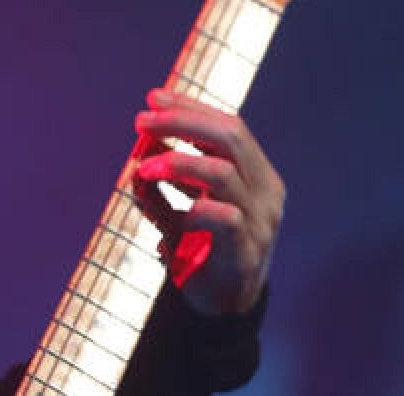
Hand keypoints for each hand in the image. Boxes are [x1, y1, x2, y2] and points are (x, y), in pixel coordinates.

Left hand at [132, 88, 285, 315]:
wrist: (223, 306)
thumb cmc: (201, 247)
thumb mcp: (180, 204)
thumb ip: (164, 179)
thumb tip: (138, 153)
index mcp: (256, 175)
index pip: (230, 126)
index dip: (191, 107)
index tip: (154, 97)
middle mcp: (265, 193)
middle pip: (231, 138)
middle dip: (182, 122)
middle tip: (142, 121)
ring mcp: (260, 222)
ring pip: (225, 173)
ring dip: (178, 162)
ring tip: (144, 166)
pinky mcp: (246, 252)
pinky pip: (223, 217)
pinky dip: (191, 205)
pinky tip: (169, 208)